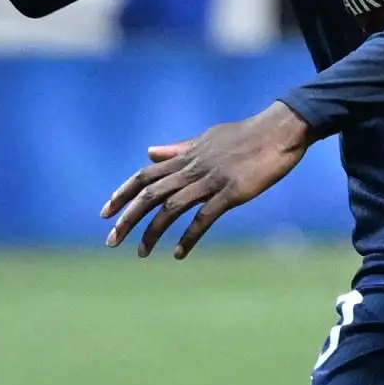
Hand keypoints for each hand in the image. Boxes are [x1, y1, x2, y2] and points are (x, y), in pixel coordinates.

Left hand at [100, 102, 311, 259]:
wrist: (279, 131)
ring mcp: (211, 180)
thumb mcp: (205, 139)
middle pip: (150, 194)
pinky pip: (204, 217)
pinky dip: (189, 236)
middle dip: (127, 218)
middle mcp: (192, 169)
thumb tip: (149, 152)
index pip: (143, 176)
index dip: (122, 194)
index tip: (105, 213)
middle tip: (111, 241)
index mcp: (185, 158)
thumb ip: (177, 149)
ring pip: (171, 207)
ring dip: (152, 232)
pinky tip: (179, 253)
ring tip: (140, 253)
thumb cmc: (244, 136)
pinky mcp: (232, 192)